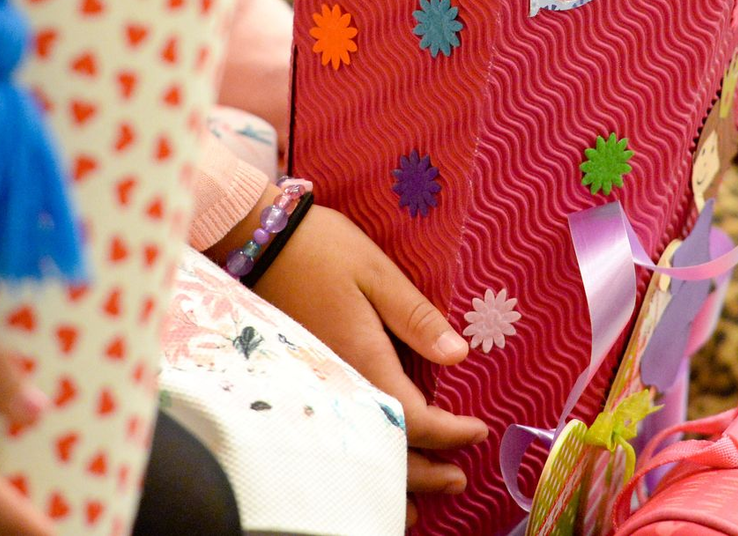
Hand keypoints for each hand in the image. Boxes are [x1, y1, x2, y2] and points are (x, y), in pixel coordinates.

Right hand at [251, 202, 487, 517]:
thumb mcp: (378, 273)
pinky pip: (336, 435)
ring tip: (424, 497)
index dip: (450, 433)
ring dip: (392, 478)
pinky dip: (358, 461)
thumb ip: (416, 318)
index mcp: (362, 359)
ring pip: (356, 450)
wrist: (259, 239)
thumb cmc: (324, 249)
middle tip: (460, 479)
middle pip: (385, 447)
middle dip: (426, 470)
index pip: (413, 418)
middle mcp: (337, 384)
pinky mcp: (302, 379)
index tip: (478, 432)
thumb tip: (458, 356)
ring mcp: (315, 386)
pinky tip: (371, 468)